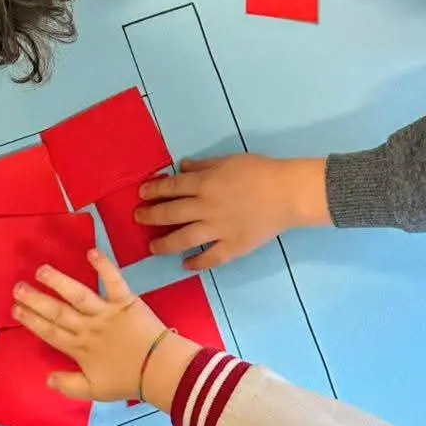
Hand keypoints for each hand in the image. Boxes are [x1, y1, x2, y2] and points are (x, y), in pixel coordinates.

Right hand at [12, 249, 201, 407]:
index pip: (50, 332)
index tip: (15, 309)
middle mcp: (88, 328)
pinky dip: (103, 266)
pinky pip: (113, 281)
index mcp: (80, 349)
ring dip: (59, 282)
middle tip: (17, 288)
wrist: (160, 370)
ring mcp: (106, 313)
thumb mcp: (95, 391)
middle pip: (57, 312)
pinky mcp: (126, 301)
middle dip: (35, 300)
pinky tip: (91, 253)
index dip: (31, 320)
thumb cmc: (129, 381)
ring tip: (41, 270)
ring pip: (78, 295)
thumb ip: (68, 386)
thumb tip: (47, 377)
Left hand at [136, 154, 329, 270]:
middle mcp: (205, 208)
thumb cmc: (260, 171)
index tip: (141, 194)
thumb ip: (204, 166)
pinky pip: (209, 258)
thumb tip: (182, 168)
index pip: (171, 188)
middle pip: (170, 213)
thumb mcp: (228, 160)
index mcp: (204, 184)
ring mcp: (218, 230)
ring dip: (164, 244)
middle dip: (150, 216)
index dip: (153, 191)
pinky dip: (196, 263)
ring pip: (183, 239)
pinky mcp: (232, 247)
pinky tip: (185, 265)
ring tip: (152, 247)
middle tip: (138, 218)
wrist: (287, 193)